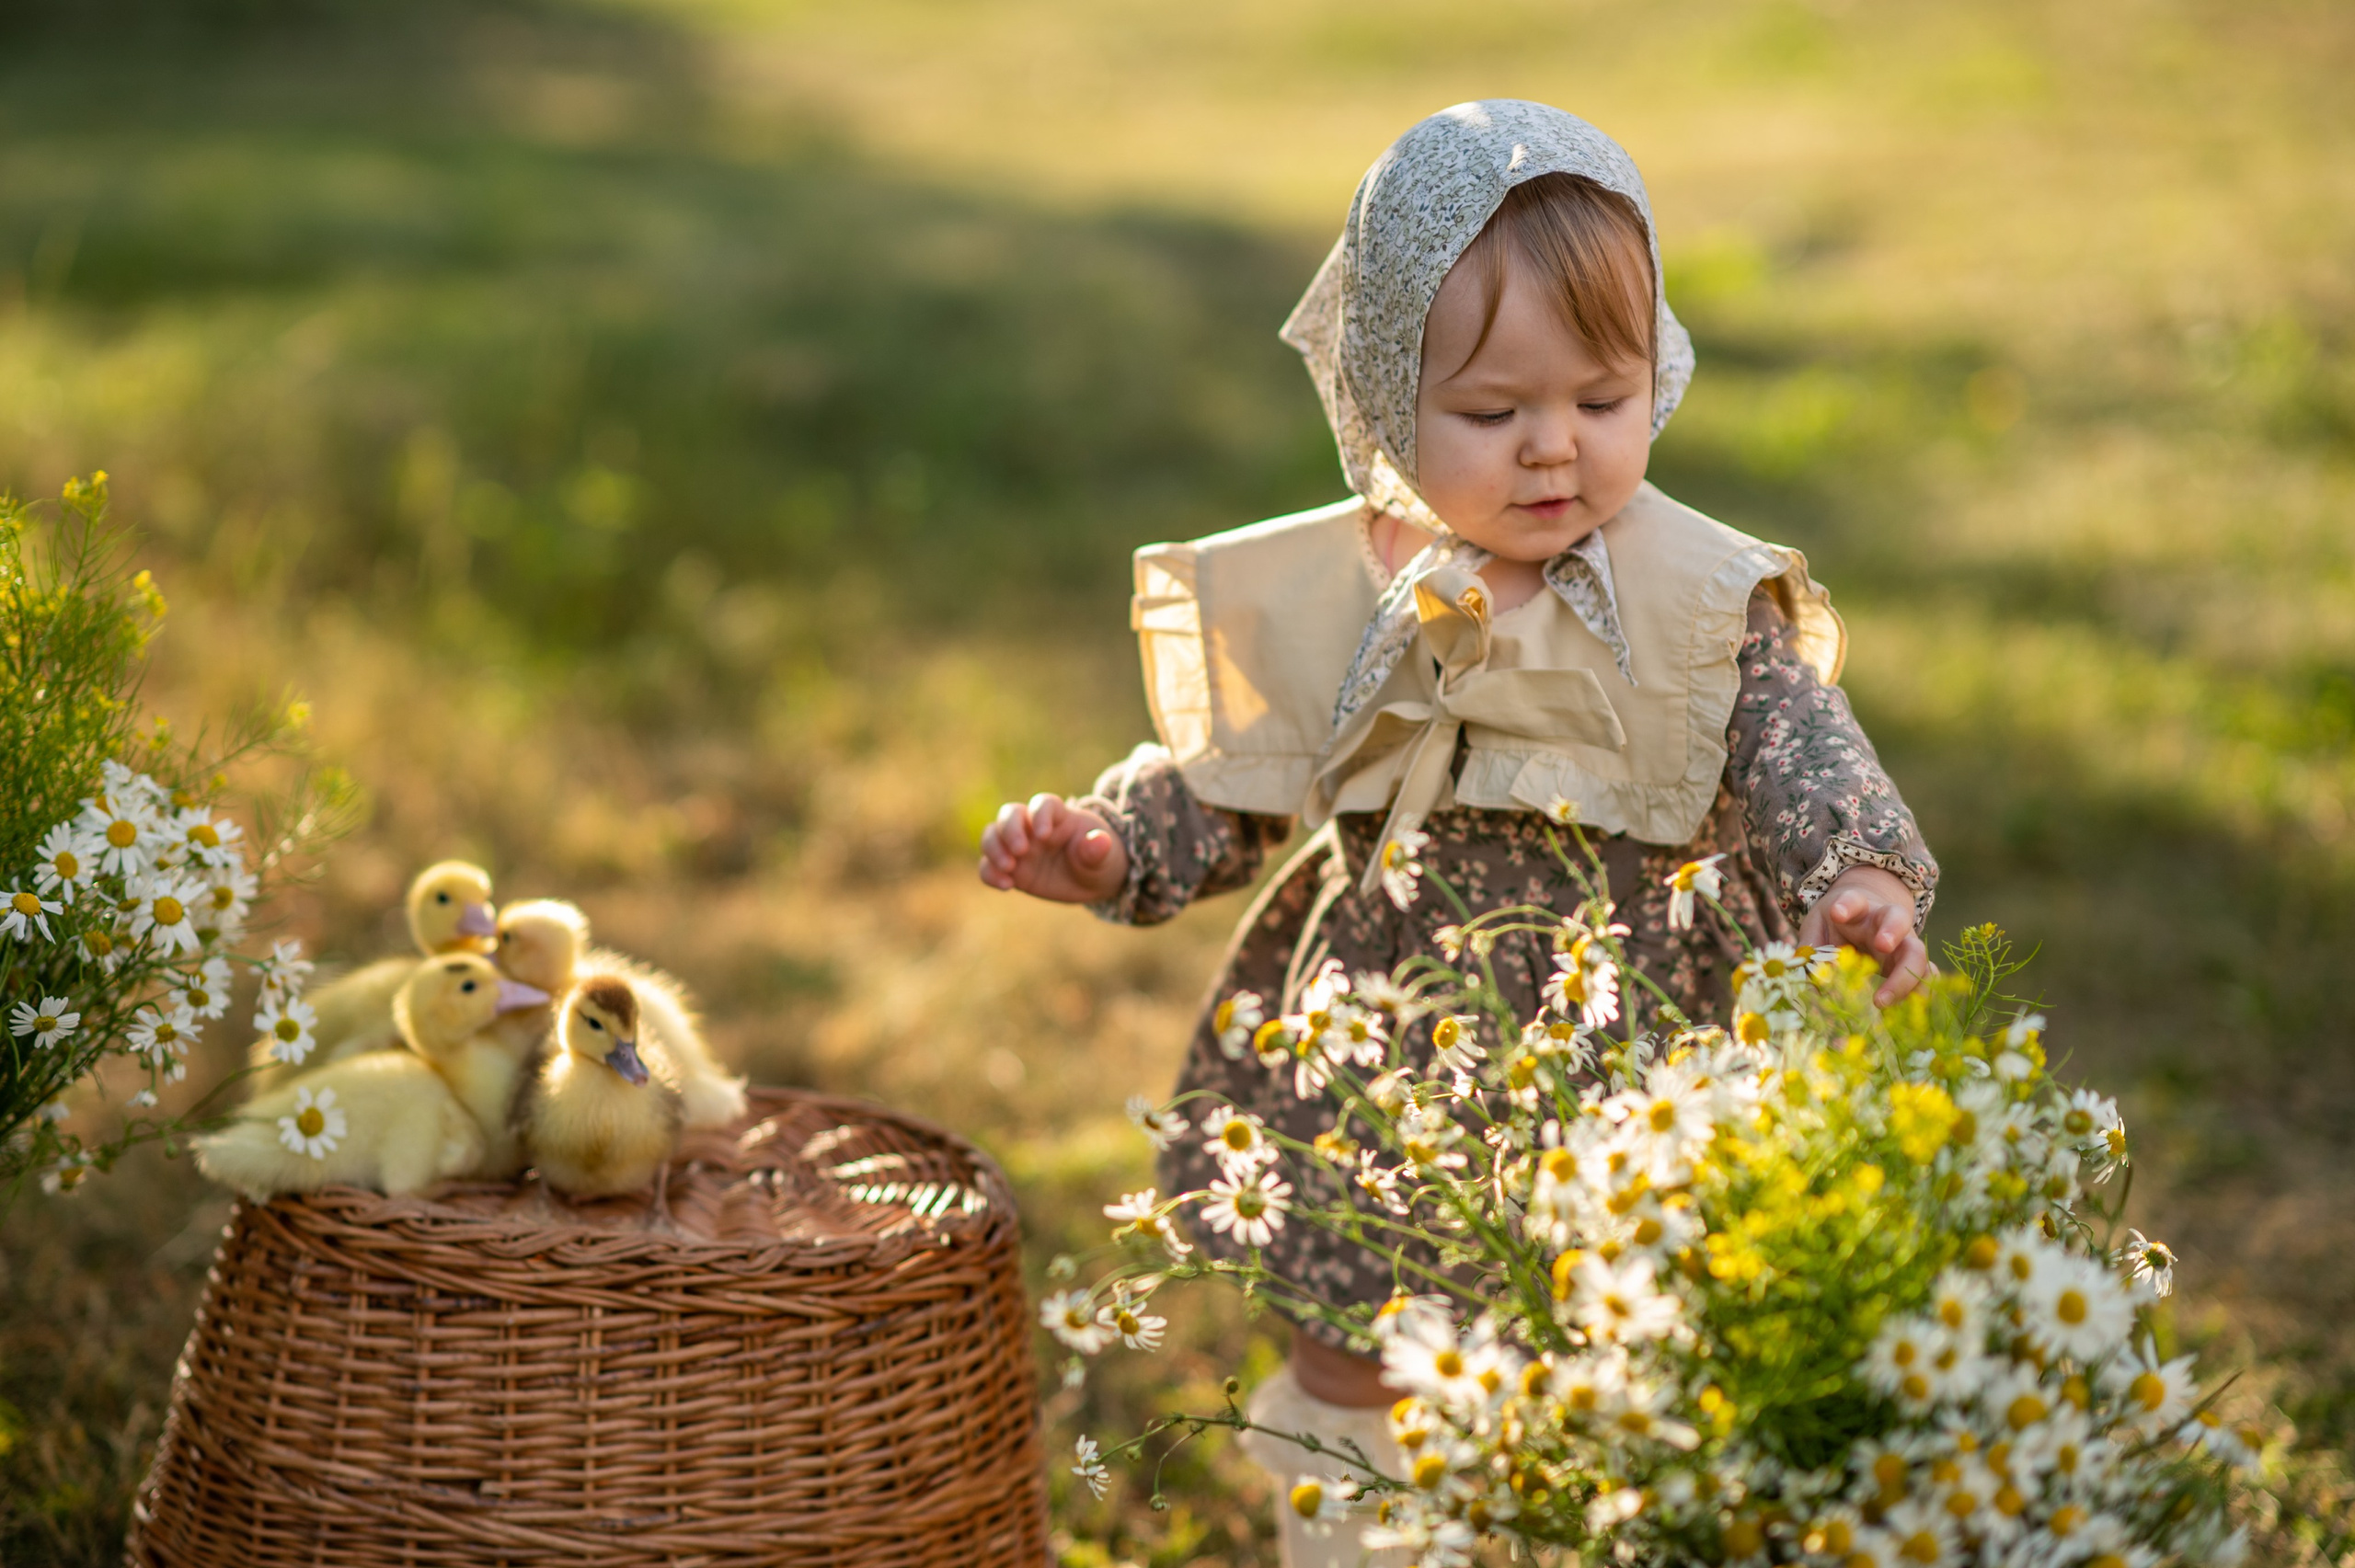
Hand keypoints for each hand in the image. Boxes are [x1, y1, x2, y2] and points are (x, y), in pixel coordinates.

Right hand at [978, 793, 1128, 904]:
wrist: (1091, 881)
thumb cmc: (1099, 860)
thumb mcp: (1105, 857)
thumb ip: (1098, 849)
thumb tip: (1100, 841)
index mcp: (1058, 816)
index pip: (1043, 804)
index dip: (1040, 814)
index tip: (1044, 835)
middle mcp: (1033, 826)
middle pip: (1010, 814)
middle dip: (1010, 830)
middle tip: (1021, 851)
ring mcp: (1019, 847)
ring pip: (992, 835)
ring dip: (994, 849)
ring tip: (1009, 868)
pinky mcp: (1010, 868)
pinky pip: (988, 866)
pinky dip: (990, 873)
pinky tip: (1007, 886)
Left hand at [1798, 865, 1929, 1006]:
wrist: (1863, 916)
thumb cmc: (1836, 924)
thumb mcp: (1818, 929)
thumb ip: (1814, 951)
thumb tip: (1818, 980)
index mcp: (1858, 908)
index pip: (1854, 900)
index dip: (1847, 905)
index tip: (1836, 913)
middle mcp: (1885, 922)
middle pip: (1898, 918)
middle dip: (1892, 931)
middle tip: (1883, 946)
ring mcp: (1903, 942)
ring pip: (1916, 952)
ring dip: (1906, 975)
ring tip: (1882, 1000)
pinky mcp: (1912, 962)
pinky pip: (1925, 975)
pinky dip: (1918, 992)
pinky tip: (1902, 1011)